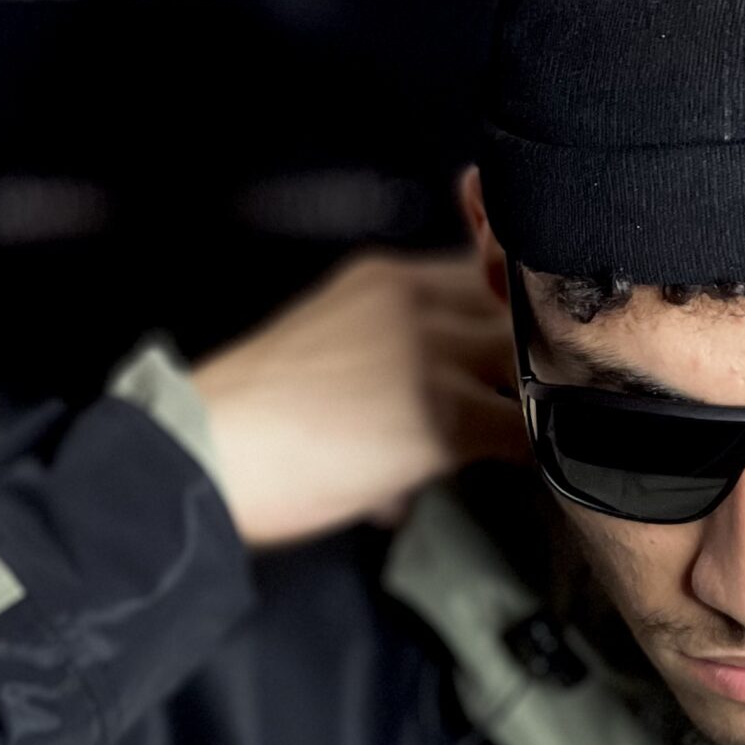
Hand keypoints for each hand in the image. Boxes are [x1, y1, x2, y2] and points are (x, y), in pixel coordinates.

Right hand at [192, 250, 527, 547]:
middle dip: (535, 362)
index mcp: (386, 279)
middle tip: (536, 406)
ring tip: (529, 441)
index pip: (490, 271)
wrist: (205, 455)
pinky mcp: (442, 413)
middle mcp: (415, 301)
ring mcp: (431, 353)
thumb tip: (440, 421)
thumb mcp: (328, 348)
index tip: (519, 355)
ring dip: (539, 406)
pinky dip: (533, 455)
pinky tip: (520, 473)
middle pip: (520, 313)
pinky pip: (526, 431)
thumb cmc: (253, 421)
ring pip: (533, 367)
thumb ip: (390, 357)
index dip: (514, 317)